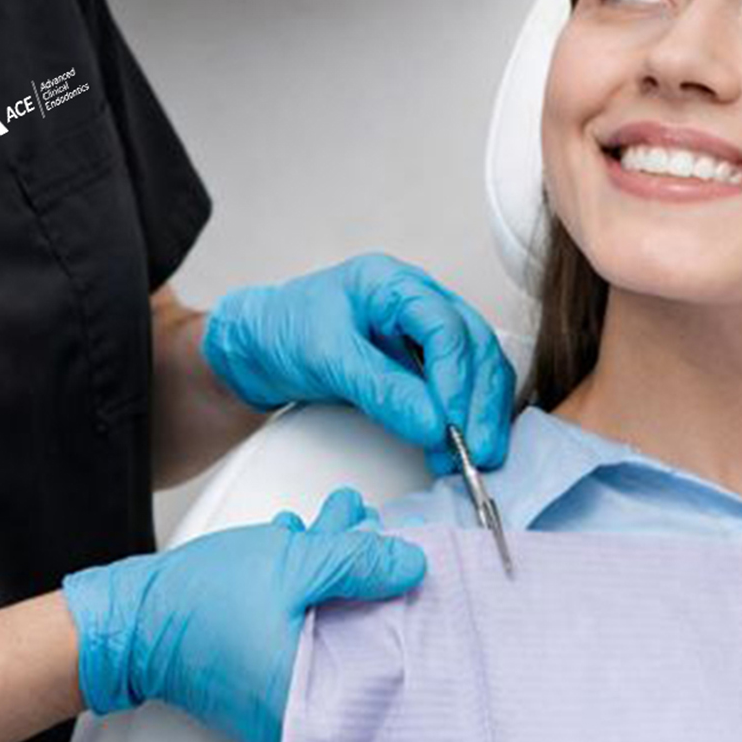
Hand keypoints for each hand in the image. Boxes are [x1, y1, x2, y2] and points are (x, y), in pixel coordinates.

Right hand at [63, 487, 424, 741]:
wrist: (132, 617)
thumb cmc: (197, 603)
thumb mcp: (293, 565)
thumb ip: (358, 563)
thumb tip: (407, 564)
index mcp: (313, 695)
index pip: (388, 659)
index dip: (404, 607)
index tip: (413, 571)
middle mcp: (297, 708)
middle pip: (359, 638)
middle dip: (366, 576)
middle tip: (372, 534)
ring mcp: (276, 694)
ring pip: (326, 626)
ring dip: (334, 570)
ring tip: (338, 524)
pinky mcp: (258, 675)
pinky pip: (297, 631)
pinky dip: (304, 590)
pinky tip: (305, 547)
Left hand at [203, 253, 514, 473]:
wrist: (259, 345)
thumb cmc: (283, 332)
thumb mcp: (327, 359)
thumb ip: (382, 389)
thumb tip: (433, 424)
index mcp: (393, 284)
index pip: (445, 327)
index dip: (456, 379)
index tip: (451, 425)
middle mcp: (419, 301)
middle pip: (475, 345)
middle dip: (480, 402)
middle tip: (475, 451)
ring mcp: (424, 331)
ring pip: (479, 365)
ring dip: (483, 412)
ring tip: (472, 458)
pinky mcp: (423, 361)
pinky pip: (463, 383)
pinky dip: (469, 414)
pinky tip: (462, 446)